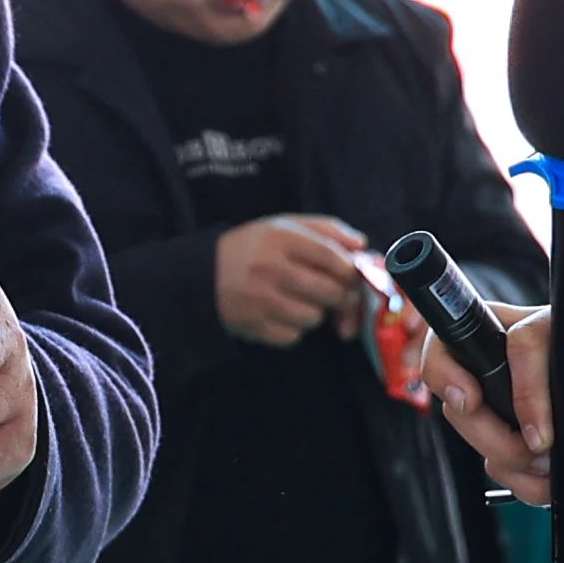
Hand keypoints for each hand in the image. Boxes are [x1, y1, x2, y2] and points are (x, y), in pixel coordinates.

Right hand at [213, 212, 376, 348]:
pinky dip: (293, 329)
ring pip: (314, 316)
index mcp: (280, 237)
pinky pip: (293, 336)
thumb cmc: (251, 249)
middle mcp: (271, 268)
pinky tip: (279, 315)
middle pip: (330, 292)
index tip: (353, 275)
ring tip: (298, 301)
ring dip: (314, 313)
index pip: (331, 257)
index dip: (351, 270)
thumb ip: (326, 229)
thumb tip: (363, 245)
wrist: (200, 277)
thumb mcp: (283, 226)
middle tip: (336, 295)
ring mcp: (261, 300)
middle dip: (341, 297)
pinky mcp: (253, 326)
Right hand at [412, 301, 563, 505]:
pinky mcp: (509, 415)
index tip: (541, 440)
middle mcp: (533, 346)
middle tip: (523, 458)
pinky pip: (482, 439)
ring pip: (463, 406)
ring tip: (539, 476)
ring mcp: (513, 380)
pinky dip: (504, 469)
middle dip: (480, 422)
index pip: (522, 339)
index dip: (521, 390)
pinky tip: (539, 482)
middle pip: (466, 361)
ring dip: (493, 450)